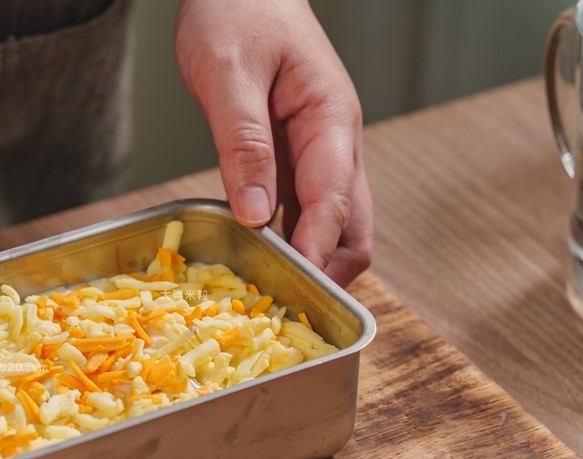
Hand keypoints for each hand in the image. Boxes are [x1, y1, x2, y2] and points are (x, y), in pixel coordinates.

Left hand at [175, 0, 372, 285]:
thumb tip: (257, 215)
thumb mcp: (230, 75)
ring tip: (267, 295)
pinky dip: (286, 240)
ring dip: (308, 261)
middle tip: (283, 306)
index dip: (317, 251)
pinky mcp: (294, 160)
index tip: (295, 291)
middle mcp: (335, 143)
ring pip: (332, 225)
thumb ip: (244, 143)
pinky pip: (300, 211)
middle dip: (328, 270)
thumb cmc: (237, 12)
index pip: (335, 200)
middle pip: (353, 227)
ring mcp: (318, 154)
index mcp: (331, 118)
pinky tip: (256, 258)